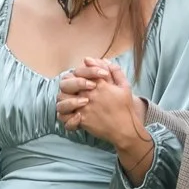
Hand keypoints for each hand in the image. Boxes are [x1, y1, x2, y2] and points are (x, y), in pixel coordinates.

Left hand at [59, 58, 154, 179]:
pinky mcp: (82, 120)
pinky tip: (75, 117)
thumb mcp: (125, 86)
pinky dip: (67, 119)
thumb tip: (105, 60)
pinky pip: (65, 118)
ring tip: (72, 103)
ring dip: (65, 101)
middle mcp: (90, 93)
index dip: (80, 72)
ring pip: (62, 100)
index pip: (82, 71)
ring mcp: (84, 107)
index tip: (83, 77)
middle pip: (67, 83)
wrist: (125, 129)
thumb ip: (115, 72)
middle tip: (74, 90)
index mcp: (100, 84)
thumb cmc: (125, 108)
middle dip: (69, 84)